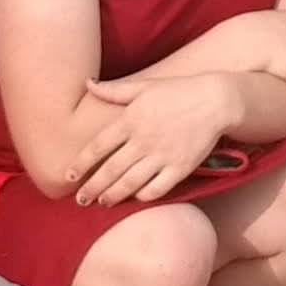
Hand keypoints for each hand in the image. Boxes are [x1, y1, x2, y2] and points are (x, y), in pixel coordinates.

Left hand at [70, 74, 234, 205]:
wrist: (215, 100)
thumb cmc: (177, 91)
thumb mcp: (143, 86)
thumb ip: (113, 90)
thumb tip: (87, 84)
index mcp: (130, 120)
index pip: (98, 147)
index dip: (81, 164)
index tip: (69, 177)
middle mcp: (143, 140)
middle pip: (110, 170)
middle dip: (92, 188)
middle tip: (80, 200)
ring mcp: (162, 155)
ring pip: (130, 183)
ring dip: (113, 196)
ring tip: (102, 202)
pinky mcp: (180, 168)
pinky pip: (156, 189)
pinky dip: (142, 196)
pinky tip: (134, 198)